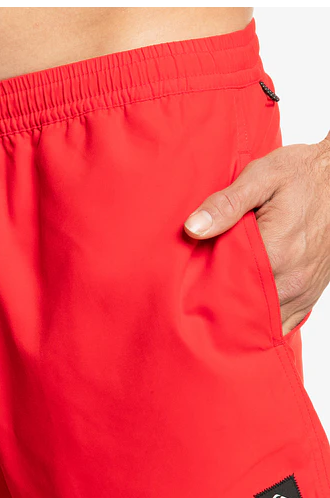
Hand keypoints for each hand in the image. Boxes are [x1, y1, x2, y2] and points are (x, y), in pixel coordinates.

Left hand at [184, 135, 329, 335]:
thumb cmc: (302, 175)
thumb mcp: (261, 177)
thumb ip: (226, 204)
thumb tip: (193, 228)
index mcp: (274, 252)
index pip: (227, 288)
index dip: (203, 291)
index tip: (187, 287)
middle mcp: (291, 279)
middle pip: (243, 311)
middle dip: (219, 309)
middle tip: (197, 301)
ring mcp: (302, 290)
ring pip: (263, 322)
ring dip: (240, 318)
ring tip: (218, 308)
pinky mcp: (309, 294)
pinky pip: (284, 322)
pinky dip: (263, 322)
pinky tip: (245, 313)